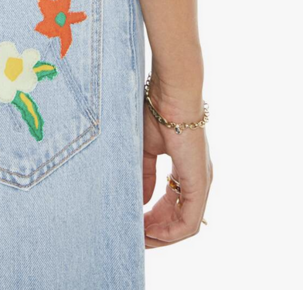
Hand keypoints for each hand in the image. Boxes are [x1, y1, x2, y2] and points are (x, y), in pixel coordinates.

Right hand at [143, 85, 212, 247]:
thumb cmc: (157, 113)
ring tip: (139, 238)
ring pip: (185, 226)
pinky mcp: (199, 185)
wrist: (170, 96)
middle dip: (156, 232)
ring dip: (161, 236)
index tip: (135, 223)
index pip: (173, 204)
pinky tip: (151, 233)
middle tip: (135, 237)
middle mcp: (197, 180)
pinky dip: (169, 233)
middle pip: (179, 220)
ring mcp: (200, 184)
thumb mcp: (146, 149)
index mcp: (186, 170)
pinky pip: (188, 222)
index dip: (154, 218)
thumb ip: (145, 176)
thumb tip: (141, 200)